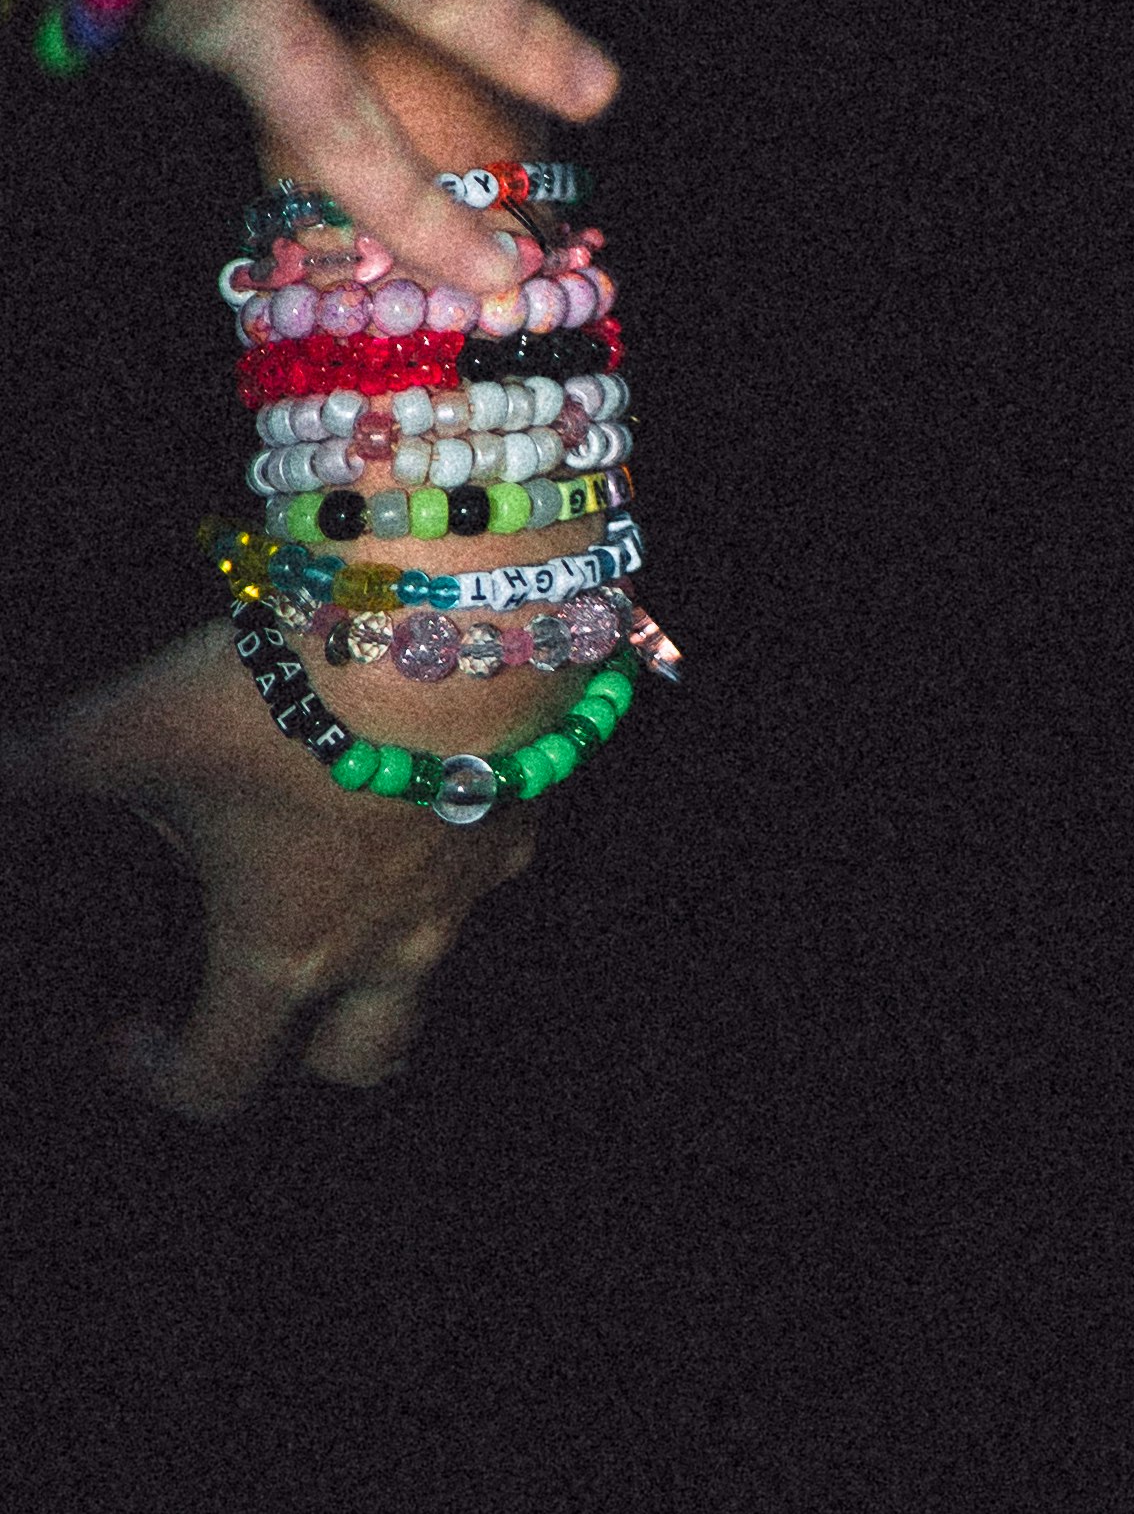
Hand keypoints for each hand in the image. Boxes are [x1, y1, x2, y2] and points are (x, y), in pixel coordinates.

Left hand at [8, 627, 537, 1108]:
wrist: (460, 606)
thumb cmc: (285, 693)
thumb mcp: (131, 729)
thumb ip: (39, 769)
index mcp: (281, 954)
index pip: (217, 1083)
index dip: (157, 1073)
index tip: (124, 1029)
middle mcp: (386, 944)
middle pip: (360, 1064)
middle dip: (304, 1052)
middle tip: (250, 985)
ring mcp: (468, 882)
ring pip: (436, 968)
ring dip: (385, 957)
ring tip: (338, 884)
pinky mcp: (528, 806)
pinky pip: (488, 859)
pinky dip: (446, 850)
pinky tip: (417, 784)